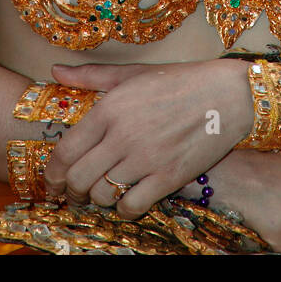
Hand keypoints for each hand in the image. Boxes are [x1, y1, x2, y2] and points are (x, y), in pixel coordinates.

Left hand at [43, 59, 253, 216]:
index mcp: (110, 107)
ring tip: (100, 196)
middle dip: (71, 192)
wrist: (227, 94)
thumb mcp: (132, 73)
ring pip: (102, 194)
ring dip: (96, 200)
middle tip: (74, 194)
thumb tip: (55, 71)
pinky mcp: (168, 177)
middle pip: (79, 178)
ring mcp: (146, 158)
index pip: (65, 150)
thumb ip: (90, 75)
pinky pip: (132, 206)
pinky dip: (123, 210)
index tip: (53, 180)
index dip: (53, 172)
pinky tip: (126, 202)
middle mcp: (123, 134)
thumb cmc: (178, 81)